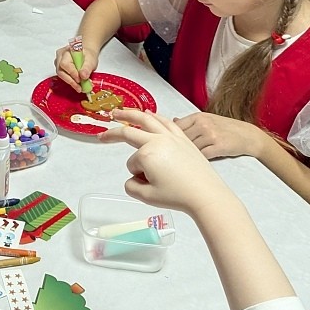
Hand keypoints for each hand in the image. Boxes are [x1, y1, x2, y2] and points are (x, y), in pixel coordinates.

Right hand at [54, 42, 95, 90]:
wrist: (86, 54)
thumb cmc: (88, 55)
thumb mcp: (91, 60)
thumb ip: (87, 68)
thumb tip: (83, 76)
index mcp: (67, 51)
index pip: (65, 64)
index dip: (72, 73)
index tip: (80, 80)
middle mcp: (60, 56)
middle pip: (60, 71)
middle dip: (70, 80)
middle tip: (80, 87)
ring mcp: (58, 62)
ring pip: (61, 75)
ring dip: (70, 82)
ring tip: (79, 87)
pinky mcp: (60, 68)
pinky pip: (63, 76)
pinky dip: (70, 81)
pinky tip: (77, 85)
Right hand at [96, 110, 233, 215]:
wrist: (206, 194)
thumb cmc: (179, 196)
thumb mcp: (147, 197)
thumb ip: (131, 187)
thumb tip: (133, 179)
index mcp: (147, 154)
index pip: (131, 163)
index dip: (135, 174)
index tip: (146, 183)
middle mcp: (158, 140)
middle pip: (130, 132)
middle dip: (114, 133)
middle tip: (103, 135)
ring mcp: (171, 136)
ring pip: (147, 119)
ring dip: (130, 114)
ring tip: (119, 112)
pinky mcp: (183, 137)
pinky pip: (165, 121)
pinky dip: (155, 116)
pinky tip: (149, 113)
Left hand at [174, 111, 269, 160]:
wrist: (249, 136)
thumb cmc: (228, 129)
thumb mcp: (208, 119)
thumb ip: (191, 122)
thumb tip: (173, 120)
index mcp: (198, 117)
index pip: (175, 126)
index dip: (168, 137)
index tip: (163, 144)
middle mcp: (203, 124)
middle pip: (180, 138)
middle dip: (175, 148)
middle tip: (171, 156)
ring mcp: (211, 135)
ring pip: (190, 148)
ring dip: (186, 156)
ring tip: (182, 162)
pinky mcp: (218, 146)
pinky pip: (201, 155)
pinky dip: (197, 161)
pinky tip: (195, 164)